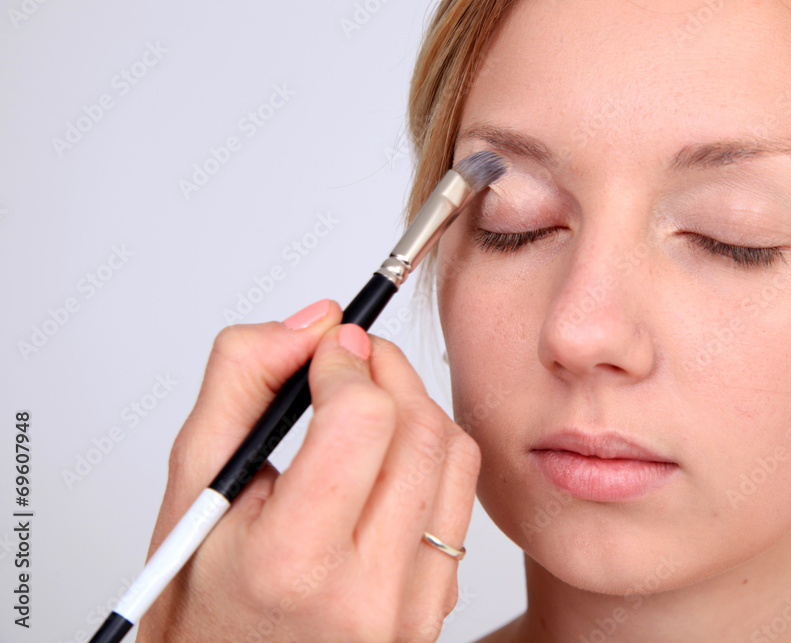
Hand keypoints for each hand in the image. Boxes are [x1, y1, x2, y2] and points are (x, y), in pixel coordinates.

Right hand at [135, 299, 480, 641]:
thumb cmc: (202, 599)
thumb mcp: (193, 487)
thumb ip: (242, 384)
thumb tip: (315, 321)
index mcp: (294, 563)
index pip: (362, 421)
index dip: (345, 361)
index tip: (324, 349)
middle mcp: (368, 593)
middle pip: (419, 429)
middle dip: (386, 369)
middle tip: (349, 357)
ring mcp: (413, 607)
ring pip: (453, 456)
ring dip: (414, 404)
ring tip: (366, 404)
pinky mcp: (437, 606)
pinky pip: (460, 500)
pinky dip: (430, 454)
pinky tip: (386, 457)